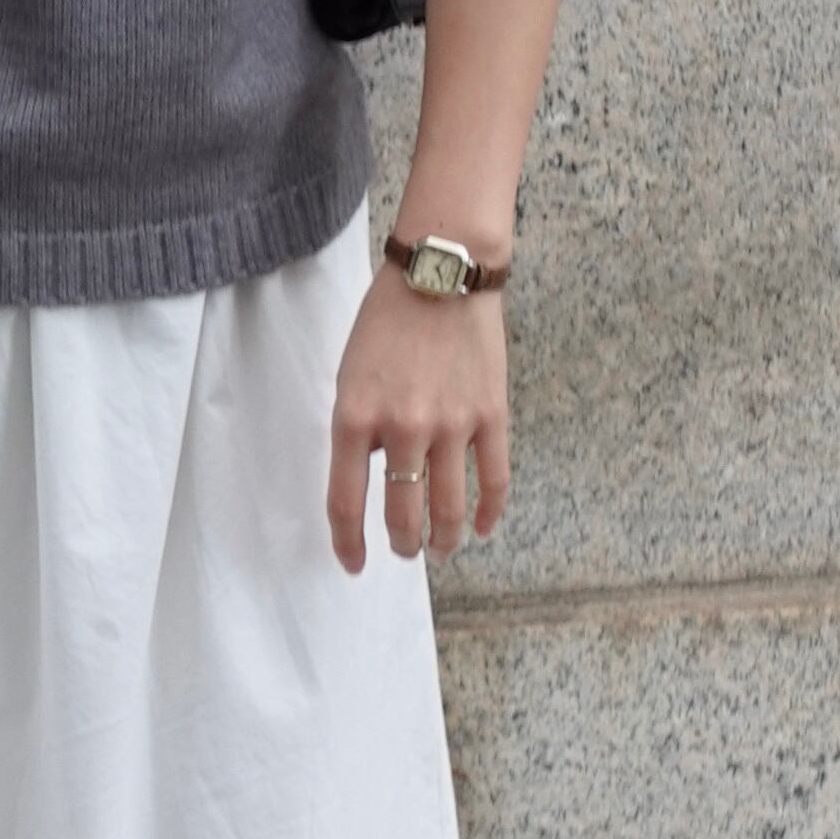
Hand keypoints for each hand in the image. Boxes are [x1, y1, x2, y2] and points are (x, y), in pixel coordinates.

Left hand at [327, 261, 508, 571]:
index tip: (353, 564)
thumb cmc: (386, 320)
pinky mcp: (491, 417)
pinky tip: (484, 528)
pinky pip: (494, 482)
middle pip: (402, 514)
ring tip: (439, 548)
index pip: (346, 500)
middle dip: (401, 543)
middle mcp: (402, 428)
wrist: (440, 274)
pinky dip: (490, 514)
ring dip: (444, 539)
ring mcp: (451, 426)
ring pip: (449, 509)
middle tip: (404, 550)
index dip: (348, 542)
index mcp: (354, 416)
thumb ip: (358, 425)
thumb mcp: (350, 371)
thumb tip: (377, 472)